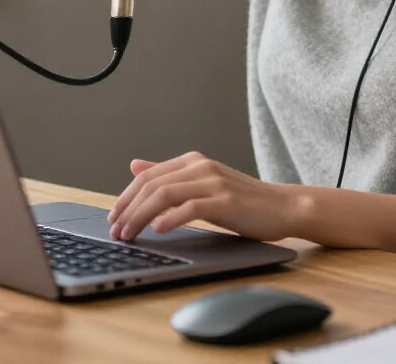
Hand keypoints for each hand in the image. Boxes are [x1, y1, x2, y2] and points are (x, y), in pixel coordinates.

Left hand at [107, 152, 301, 242]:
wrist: (282, 206)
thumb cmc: (241, 200)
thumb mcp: (202, 184)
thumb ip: (169, 175)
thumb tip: (134, 165)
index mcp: (193, 161)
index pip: (148, 176)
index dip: (126, 197)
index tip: (113, 218)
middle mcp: (201, 166)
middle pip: (152, 184)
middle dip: (128, 209)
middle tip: (116, 231)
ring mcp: (213, 182)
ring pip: (165, 194)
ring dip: (141, 216)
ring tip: (129, 234)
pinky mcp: (224, 201)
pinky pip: (190, 207)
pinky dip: (170, 219)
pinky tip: (158, 230)